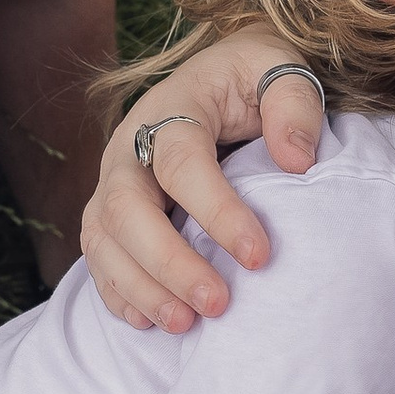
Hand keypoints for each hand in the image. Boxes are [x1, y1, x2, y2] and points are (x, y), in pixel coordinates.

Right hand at [80, 31, 327, 335]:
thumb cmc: (254, 80)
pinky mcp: (108, 215)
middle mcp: (129, 147)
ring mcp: (112, 183)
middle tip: (218, 305)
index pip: (182, 163)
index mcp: (171, 109)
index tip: (259, 255)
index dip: (217, 212)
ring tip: (185, 325)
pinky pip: (98, 260)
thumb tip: (296, 162)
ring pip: (104, 241)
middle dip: (169, 263)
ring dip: (141, 288)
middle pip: (127, 209)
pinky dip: (119, 294)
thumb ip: (294, 105)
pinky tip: (153, 322)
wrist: (219, 81)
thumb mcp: (280, 69)